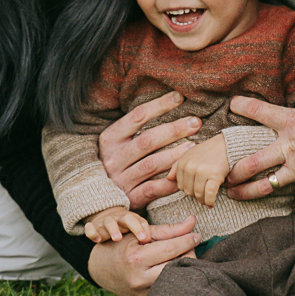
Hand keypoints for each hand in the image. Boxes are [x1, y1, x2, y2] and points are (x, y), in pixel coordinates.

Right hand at [83, 205, 151, 243]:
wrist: (104, 218)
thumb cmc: (127, 227)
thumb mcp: (139, 226)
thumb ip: (157, 231)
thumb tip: (182, 233)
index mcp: (133, 219)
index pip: (141, 221)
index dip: (145, 228)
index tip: (149, 239)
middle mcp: (120, 219)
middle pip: (129, 219)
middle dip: (135, 227)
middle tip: (142, 238)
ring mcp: (106, 223)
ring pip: (109, 222)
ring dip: (114, 229)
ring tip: (118, 238)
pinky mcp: (94, 228)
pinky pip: (90, 228)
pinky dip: (92, 232)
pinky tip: (96, 240)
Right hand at [87, 216, 200, 295]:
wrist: (102, 269)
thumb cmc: (123, 246)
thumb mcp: (141, 234)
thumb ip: (169, 229)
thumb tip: (193, 221)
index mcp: (137, 259)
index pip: (172, 249)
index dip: (188, 240)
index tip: (196, 235)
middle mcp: (139, 280)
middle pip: (177, 267)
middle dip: (189, 255)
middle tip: (191, 246)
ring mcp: (142, 295)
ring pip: (175, 281)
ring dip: (183, 268)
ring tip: (183, 257)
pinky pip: (169, 292)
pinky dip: (175, 279)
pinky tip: (175, 270)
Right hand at [98, 91, 202, 208]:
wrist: (99, 197)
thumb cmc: (117, 161)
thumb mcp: (118, 142)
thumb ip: (135, 126)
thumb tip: (168, 102)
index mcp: (110, 139)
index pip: (136, 116)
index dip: (159, 106)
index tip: (179, 97)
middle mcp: (113, 158)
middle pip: (147, 140)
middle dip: (173, 130)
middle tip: (195, 123)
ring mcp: (121, 179)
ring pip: (151, 164)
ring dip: (174, 155)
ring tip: (193, 146)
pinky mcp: (130, 198)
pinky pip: (153, 189)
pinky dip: (170, 182)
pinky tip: (184, 174)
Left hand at [168, 134, 229, 207]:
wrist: (226, 145)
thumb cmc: (207, 151)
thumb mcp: (189, 155)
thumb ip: (176, 166)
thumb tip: (168, 178)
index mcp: (183, 163)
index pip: (181, 186)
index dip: (188, 189)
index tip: (195, 189)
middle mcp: (190, 167)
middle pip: (189, 192)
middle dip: (195, 195)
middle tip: (202, 194)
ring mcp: (202, 172)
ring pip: (198, 194)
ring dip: (203, 200)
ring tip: (206, 201)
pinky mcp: (215, 176)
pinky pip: (209, 194)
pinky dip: (210, 201)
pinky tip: (211, 204)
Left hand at [225, 81, 294, 209]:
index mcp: (292, 123)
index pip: (262, 112)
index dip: (245, 107)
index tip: (233, 105)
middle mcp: (289, 147)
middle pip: (253, 160)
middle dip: (236, 170)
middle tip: (224, 175)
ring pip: (265, 184)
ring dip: (248, 192)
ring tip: (235, 196)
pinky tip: (294, 210)